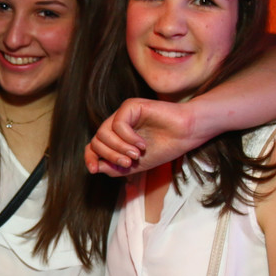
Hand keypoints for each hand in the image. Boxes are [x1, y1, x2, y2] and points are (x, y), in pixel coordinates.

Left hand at [85, 98, 200, 175]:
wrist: (186, 135)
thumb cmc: (163, 148)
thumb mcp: (135, 166)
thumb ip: (114, 168)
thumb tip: (95, 168)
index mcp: (115, 138)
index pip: (94, 146)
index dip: (90, 158)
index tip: (94, 170)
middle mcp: (116, 125)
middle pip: (96, 141)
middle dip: (109, 156)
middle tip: (128, 163)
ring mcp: (122, 114)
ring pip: (103, 133)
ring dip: (118, 148)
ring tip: (135, 155)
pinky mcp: (131, 106)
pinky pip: (118, 124)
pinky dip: (128, 138)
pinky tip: (142, 144)